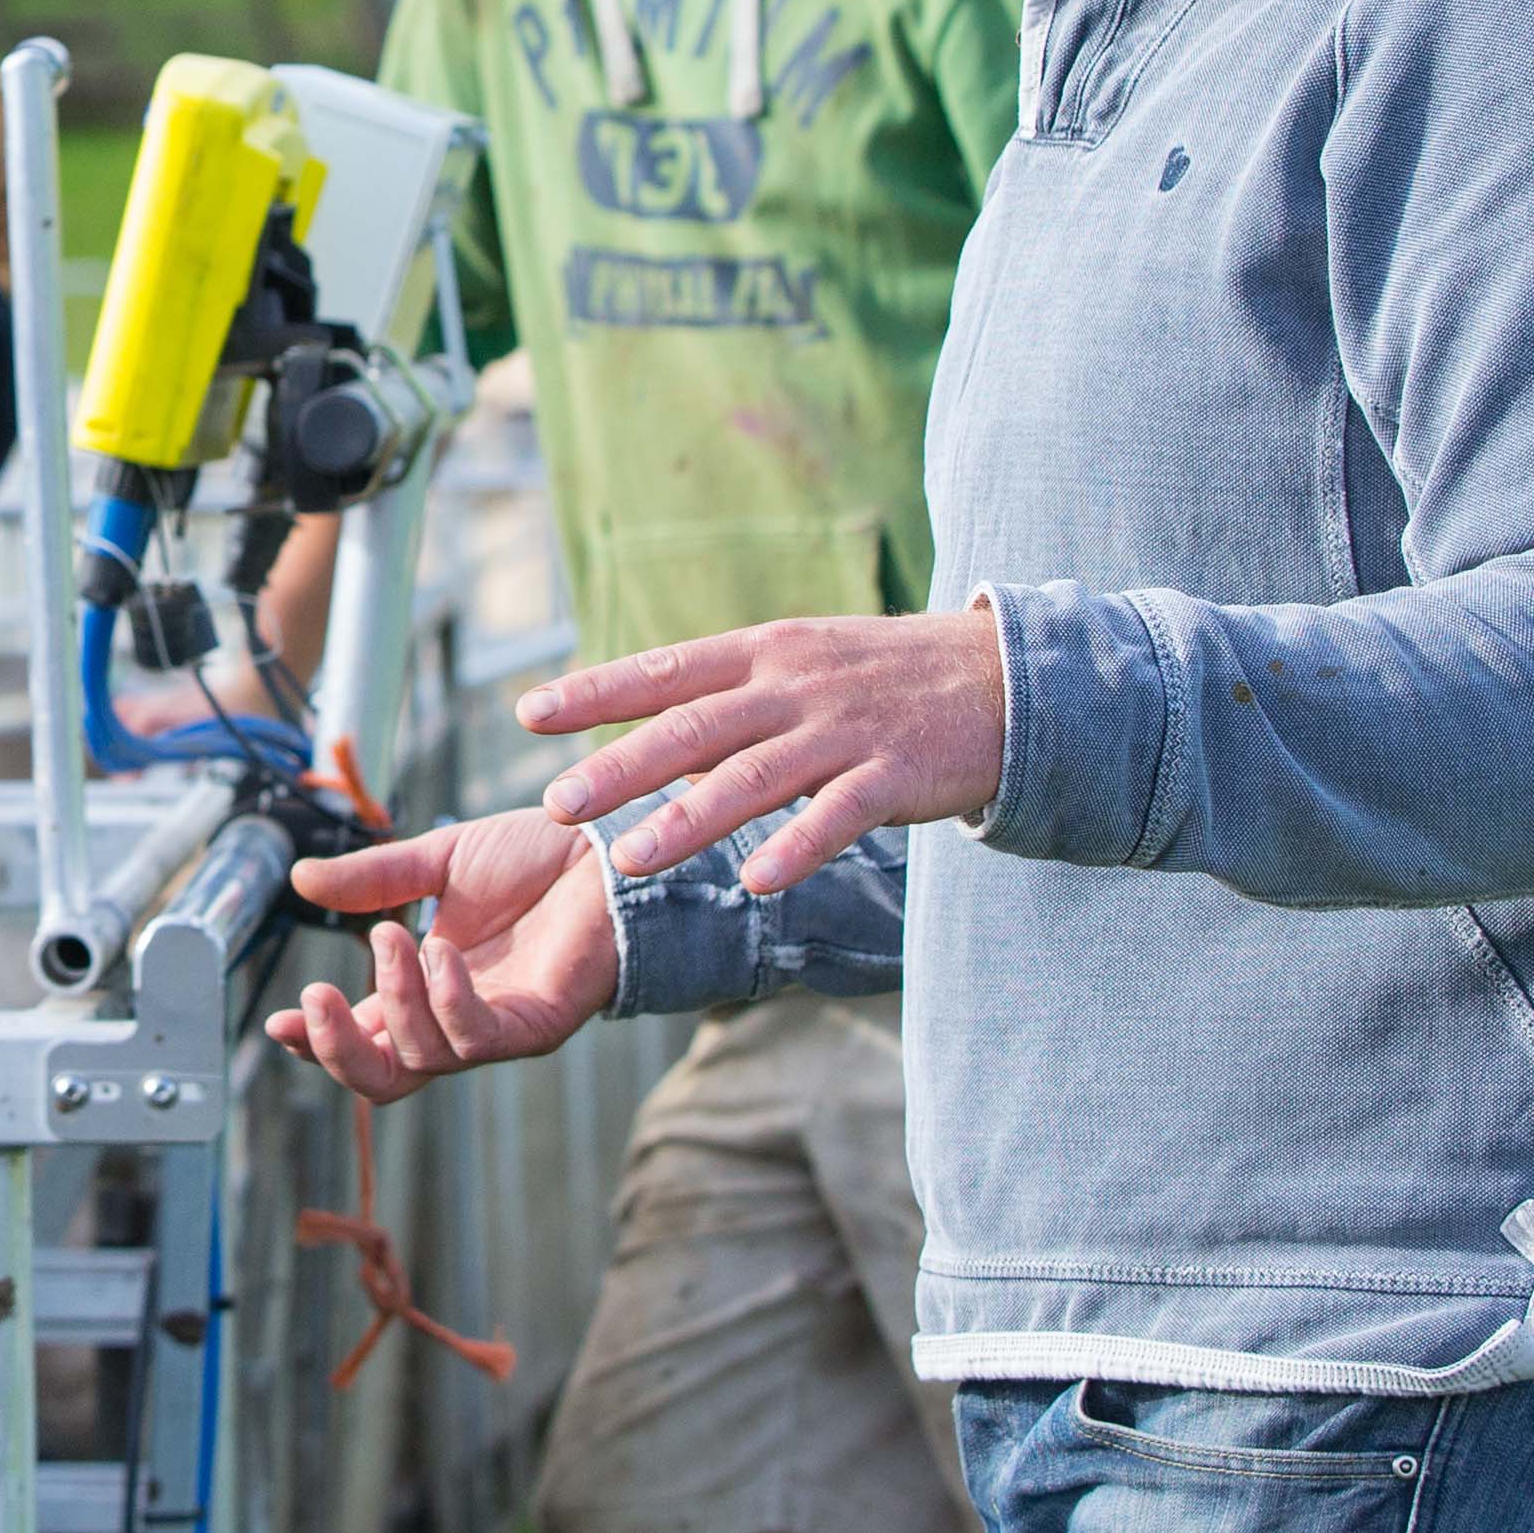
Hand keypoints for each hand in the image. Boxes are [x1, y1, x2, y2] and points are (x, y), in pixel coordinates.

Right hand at [259, 814, 613, 1104]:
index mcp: (426, 992)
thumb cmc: (536, 859)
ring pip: (425, 1057)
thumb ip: (373, 879)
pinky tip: (440, 956)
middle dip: (338, 1051)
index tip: (281, 1021)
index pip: (364, 1040)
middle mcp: (457, 1021)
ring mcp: (498, 1029)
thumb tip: (299, 878)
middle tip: (314, 997)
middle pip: (385, 1080)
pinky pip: (478, 1038)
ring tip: (393, 935)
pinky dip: (447, 1001)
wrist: (607, 847)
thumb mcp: (438, 863)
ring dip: (396, 999)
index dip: (318, 1042)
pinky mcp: (537, 1025)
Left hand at [524, 604, 1007, 892]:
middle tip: (556, 806)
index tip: (529, 713)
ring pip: (753, 777)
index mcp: (764, 652)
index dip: (597, 691)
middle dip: (619, 769)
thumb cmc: (884, 676)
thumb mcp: (802, 662)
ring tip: (629, 861)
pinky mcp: (895, 774)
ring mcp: (845, 730)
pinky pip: (838, 816)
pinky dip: (796, 847)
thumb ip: (730, 697)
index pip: (665, 669)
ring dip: (687, 821)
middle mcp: (794, 685)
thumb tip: (647, 734)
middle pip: (693, 728)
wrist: (1003, 675)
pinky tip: (756, 881)